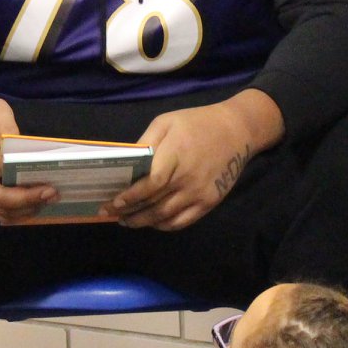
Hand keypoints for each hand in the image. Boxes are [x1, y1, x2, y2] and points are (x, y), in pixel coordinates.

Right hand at [0, 94, 56, 223]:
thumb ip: (7, 125)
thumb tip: (22, 147)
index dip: (19, 174)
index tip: (45, 175)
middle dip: (27, 198)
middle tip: (52, 193)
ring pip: (1, 211)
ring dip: (27, 210)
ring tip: (50, 200)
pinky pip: (1, 215)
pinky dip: (20, 214)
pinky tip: (38, 206)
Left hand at [109, 92, 281, 231]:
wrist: (237, 130)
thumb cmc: (197, 123)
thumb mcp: (167, 122)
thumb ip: (146, 143)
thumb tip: (127, 163)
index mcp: (176, 155)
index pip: (150, 184)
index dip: (130, 197)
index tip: (113, 203)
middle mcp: (188, 179)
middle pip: (155, 204)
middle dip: (130, 212)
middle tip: (110, 215)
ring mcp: (200, 193)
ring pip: (166, 216)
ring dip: (144, 222)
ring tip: (127, 221)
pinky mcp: (210, 202)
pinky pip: (183, 221)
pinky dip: (165, 225)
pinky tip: (152, 222)